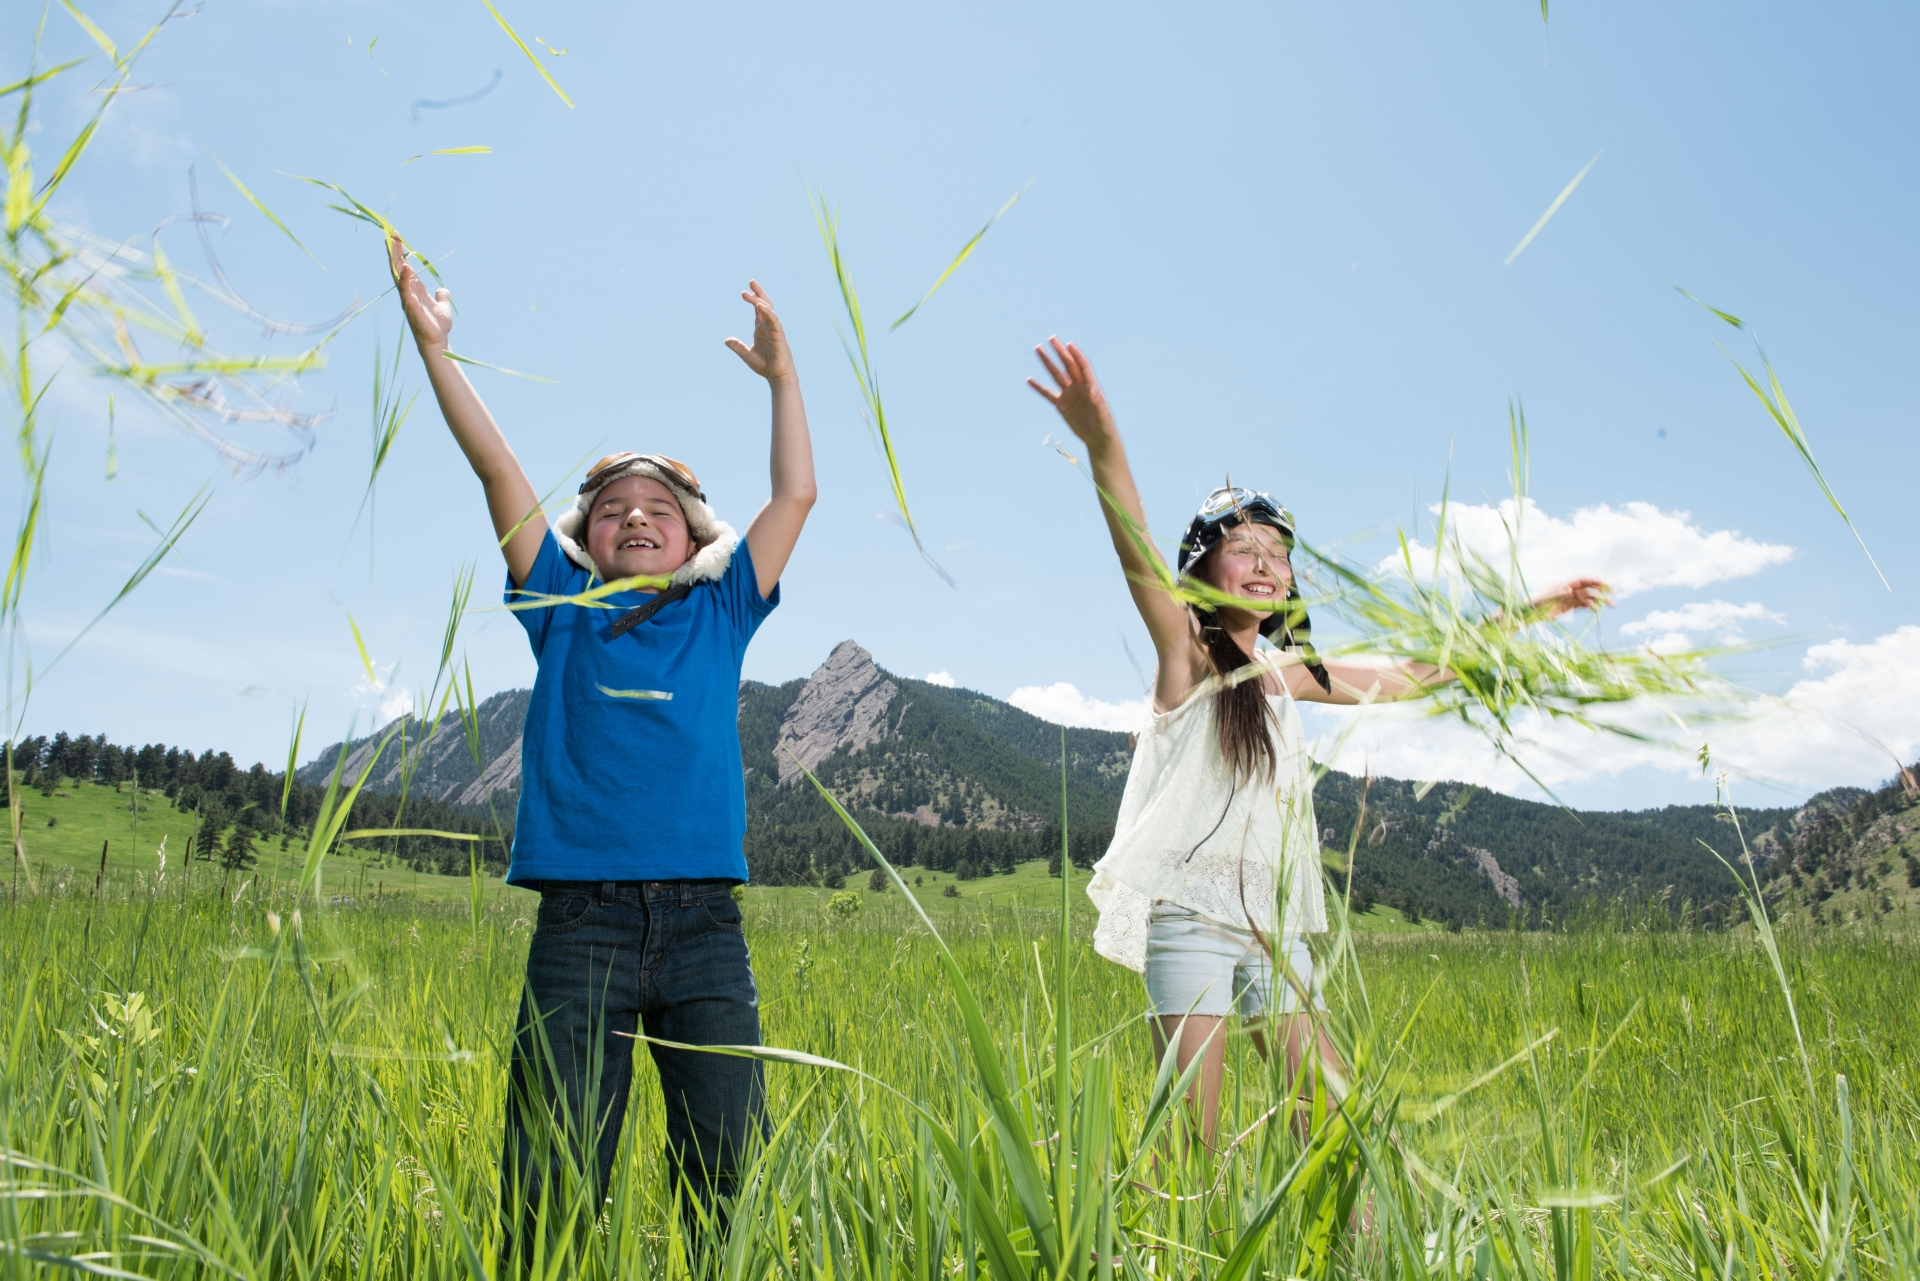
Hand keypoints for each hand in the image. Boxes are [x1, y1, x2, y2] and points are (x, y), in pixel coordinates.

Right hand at [388, 234, 451, 350]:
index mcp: (415, 288)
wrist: (437, 342)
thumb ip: (442, 296)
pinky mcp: (411, 307)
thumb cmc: (437, 325)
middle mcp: (408, 291)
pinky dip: (405, 279)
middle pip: (398, 267)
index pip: (405, 266)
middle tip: (391, 233)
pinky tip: (406, 268)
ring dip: (396, 260)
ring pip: (399, 276)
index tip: (397, 236)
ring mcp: (408, 299)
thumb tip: (443, 290)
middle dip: (395, 250)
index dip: (401, 252)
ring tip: (394, 244)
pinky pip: (406, 291)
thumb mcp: (442, 306)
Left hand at [725, 280, 793, 380]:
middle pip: (765, 304)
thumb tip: (726, 340)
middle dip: (759, 292)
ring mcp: (775, 329)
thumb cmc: (765, 366)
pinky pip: (774, 320)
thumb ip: (738, 346)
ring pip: (769, 309)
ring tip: (748, 294)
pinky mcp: (779, 334)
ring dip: (759, 300)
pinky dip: (768, 312)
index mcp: (761, 329)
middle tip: (751, 281)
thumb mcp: (747, 355)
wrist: (777, 376)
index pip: (758, 310)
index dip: (753, 299)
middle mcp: (769, 326)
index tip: (745, 291)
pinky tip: (760, 306)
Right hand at [1027, 337, 1115, 443]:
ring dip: (1047, 362)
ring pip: (1056, 375)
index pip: (1082, 366)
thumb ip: (1097, 401)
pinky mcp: (1061, 405)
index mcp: (1091, 385)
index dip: (1076, 355)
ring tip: (1038, 349)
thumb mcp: (1102, 414)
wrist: (1098, 438)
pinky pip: (1048, 394)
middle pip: (1068, 365)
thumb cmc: (1104, 425)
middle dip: (1060, 352)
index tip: (1069, 344)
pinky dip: (1038, 387)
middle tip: (1051, 339)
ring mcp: (1069, 394)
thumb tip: (1092, 389)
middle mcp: (1079, 386)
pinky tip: (1029, 379)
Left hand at [1531, 578, 1610, 619]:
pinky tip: (1597, 610)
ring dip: (1599, 600)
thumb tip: (1570, 590)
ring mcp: (1569, 598)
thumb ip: (1557, 593)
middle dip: (1601, 590)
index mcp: (1564, 584)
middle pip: (1588, 588)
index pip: (1582, 579)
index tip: (1605, 584)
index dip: (1594, 580)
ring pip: (1588, 597)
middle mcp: (1568, 589)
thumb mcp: (1544, 597)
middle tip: (1613, 595)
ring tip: (1611, 605)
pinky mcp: (1568, 607)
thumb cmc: (1533, 602)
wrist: (1528, 612)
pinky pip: (1582, 606)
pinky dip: (1591, 607)